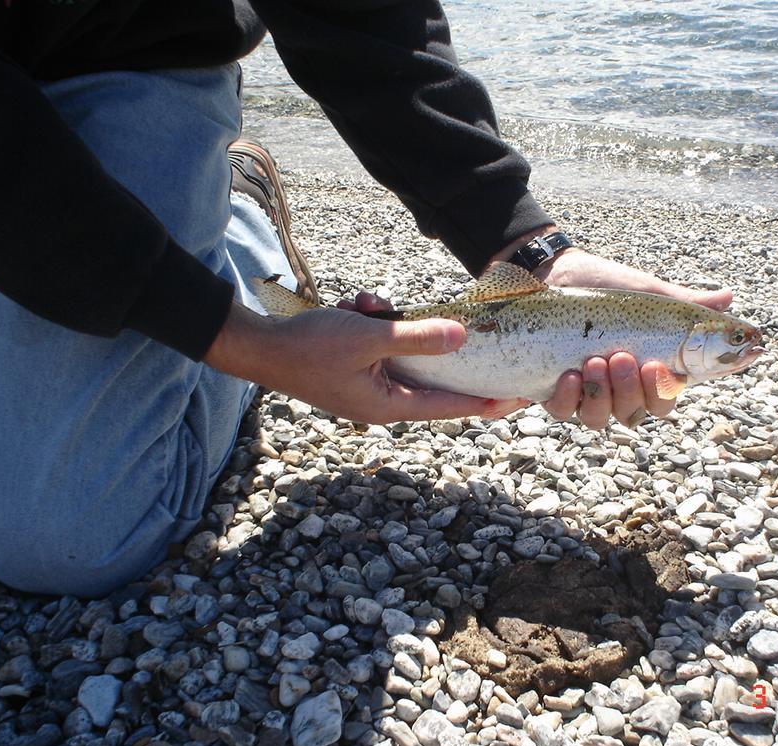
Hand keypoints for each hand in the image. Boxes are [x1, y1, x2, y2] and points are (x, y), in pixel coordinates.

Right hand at [204, 301, 525, 423]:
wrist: (258, 347)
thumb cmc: (308, 347)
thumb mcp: (368, 337)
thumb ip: (417, 337)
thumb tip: (462, 337)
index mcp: (389, 405)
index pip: (451, 406)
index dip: (486, 401)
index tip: (518, 398)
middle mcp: (382, 402)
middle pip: (431, 377)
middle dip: (434, 343)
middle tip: (467, 327)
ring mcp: (368, 386)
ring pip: (403, 353)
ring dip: (392, 324)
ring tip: (367, 307)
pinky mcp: (356, 369)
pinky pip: (380, 345)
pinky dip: (372, 323)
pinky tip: (354, 307)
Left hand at [534, 248, 733, 429]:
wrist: (559, 273)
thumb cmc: (608, 286)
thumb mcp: (648, 294)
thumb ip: (686, 305)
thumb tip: (728, 299)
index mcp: (649, 370)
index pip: (668, 395)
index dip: (667, 390)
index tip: (658, 367)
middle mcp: (621, 387)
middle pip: (637, 413)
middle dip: (631, 389)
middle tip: (621, 357)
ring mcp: (587, 392)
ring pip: (600, 418)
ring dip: (601, 393)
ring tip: (592, 362)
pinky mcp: (555, 391)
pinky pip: (563, 411)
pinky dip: (567, 397)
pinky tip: (568, 374)